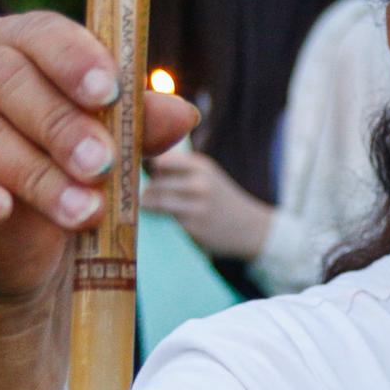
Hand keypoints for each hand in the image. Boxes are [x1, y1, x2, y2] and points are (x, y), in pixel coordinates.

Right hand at [0, 12, 198, 306]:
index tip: (109, 92)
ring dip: (33, 172)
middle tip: (102, 163)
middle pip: (5, 79)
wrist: (25, 252)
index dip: (73, 58)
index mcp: (12, 44)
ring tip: (81, 209)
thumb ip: (139, 127)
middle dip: (59, 123)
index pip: (39, 32)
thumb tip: (182, 113)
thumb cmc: (68, 176)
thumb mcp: (110, 150)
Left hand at [144, 150, 274, 260]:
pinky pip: (164, 220)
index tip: (137, 173)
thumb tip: (142, 166)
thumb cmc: (222, 200)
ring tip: (146, 207)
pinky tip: (157, 221)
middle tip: (140, 196)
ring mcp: (197, 207)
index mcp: (201, 166)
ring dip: (146, 205)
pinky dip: (157, 220)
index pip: (160, 161)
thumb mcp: (208, 176)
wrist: (252, 228)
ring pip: (156, 202)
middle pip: (155, 183)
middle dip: (145, 190)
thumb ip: (179, 170)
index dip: (145, 167)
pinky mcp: (194, 228)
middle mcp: (199, 183)